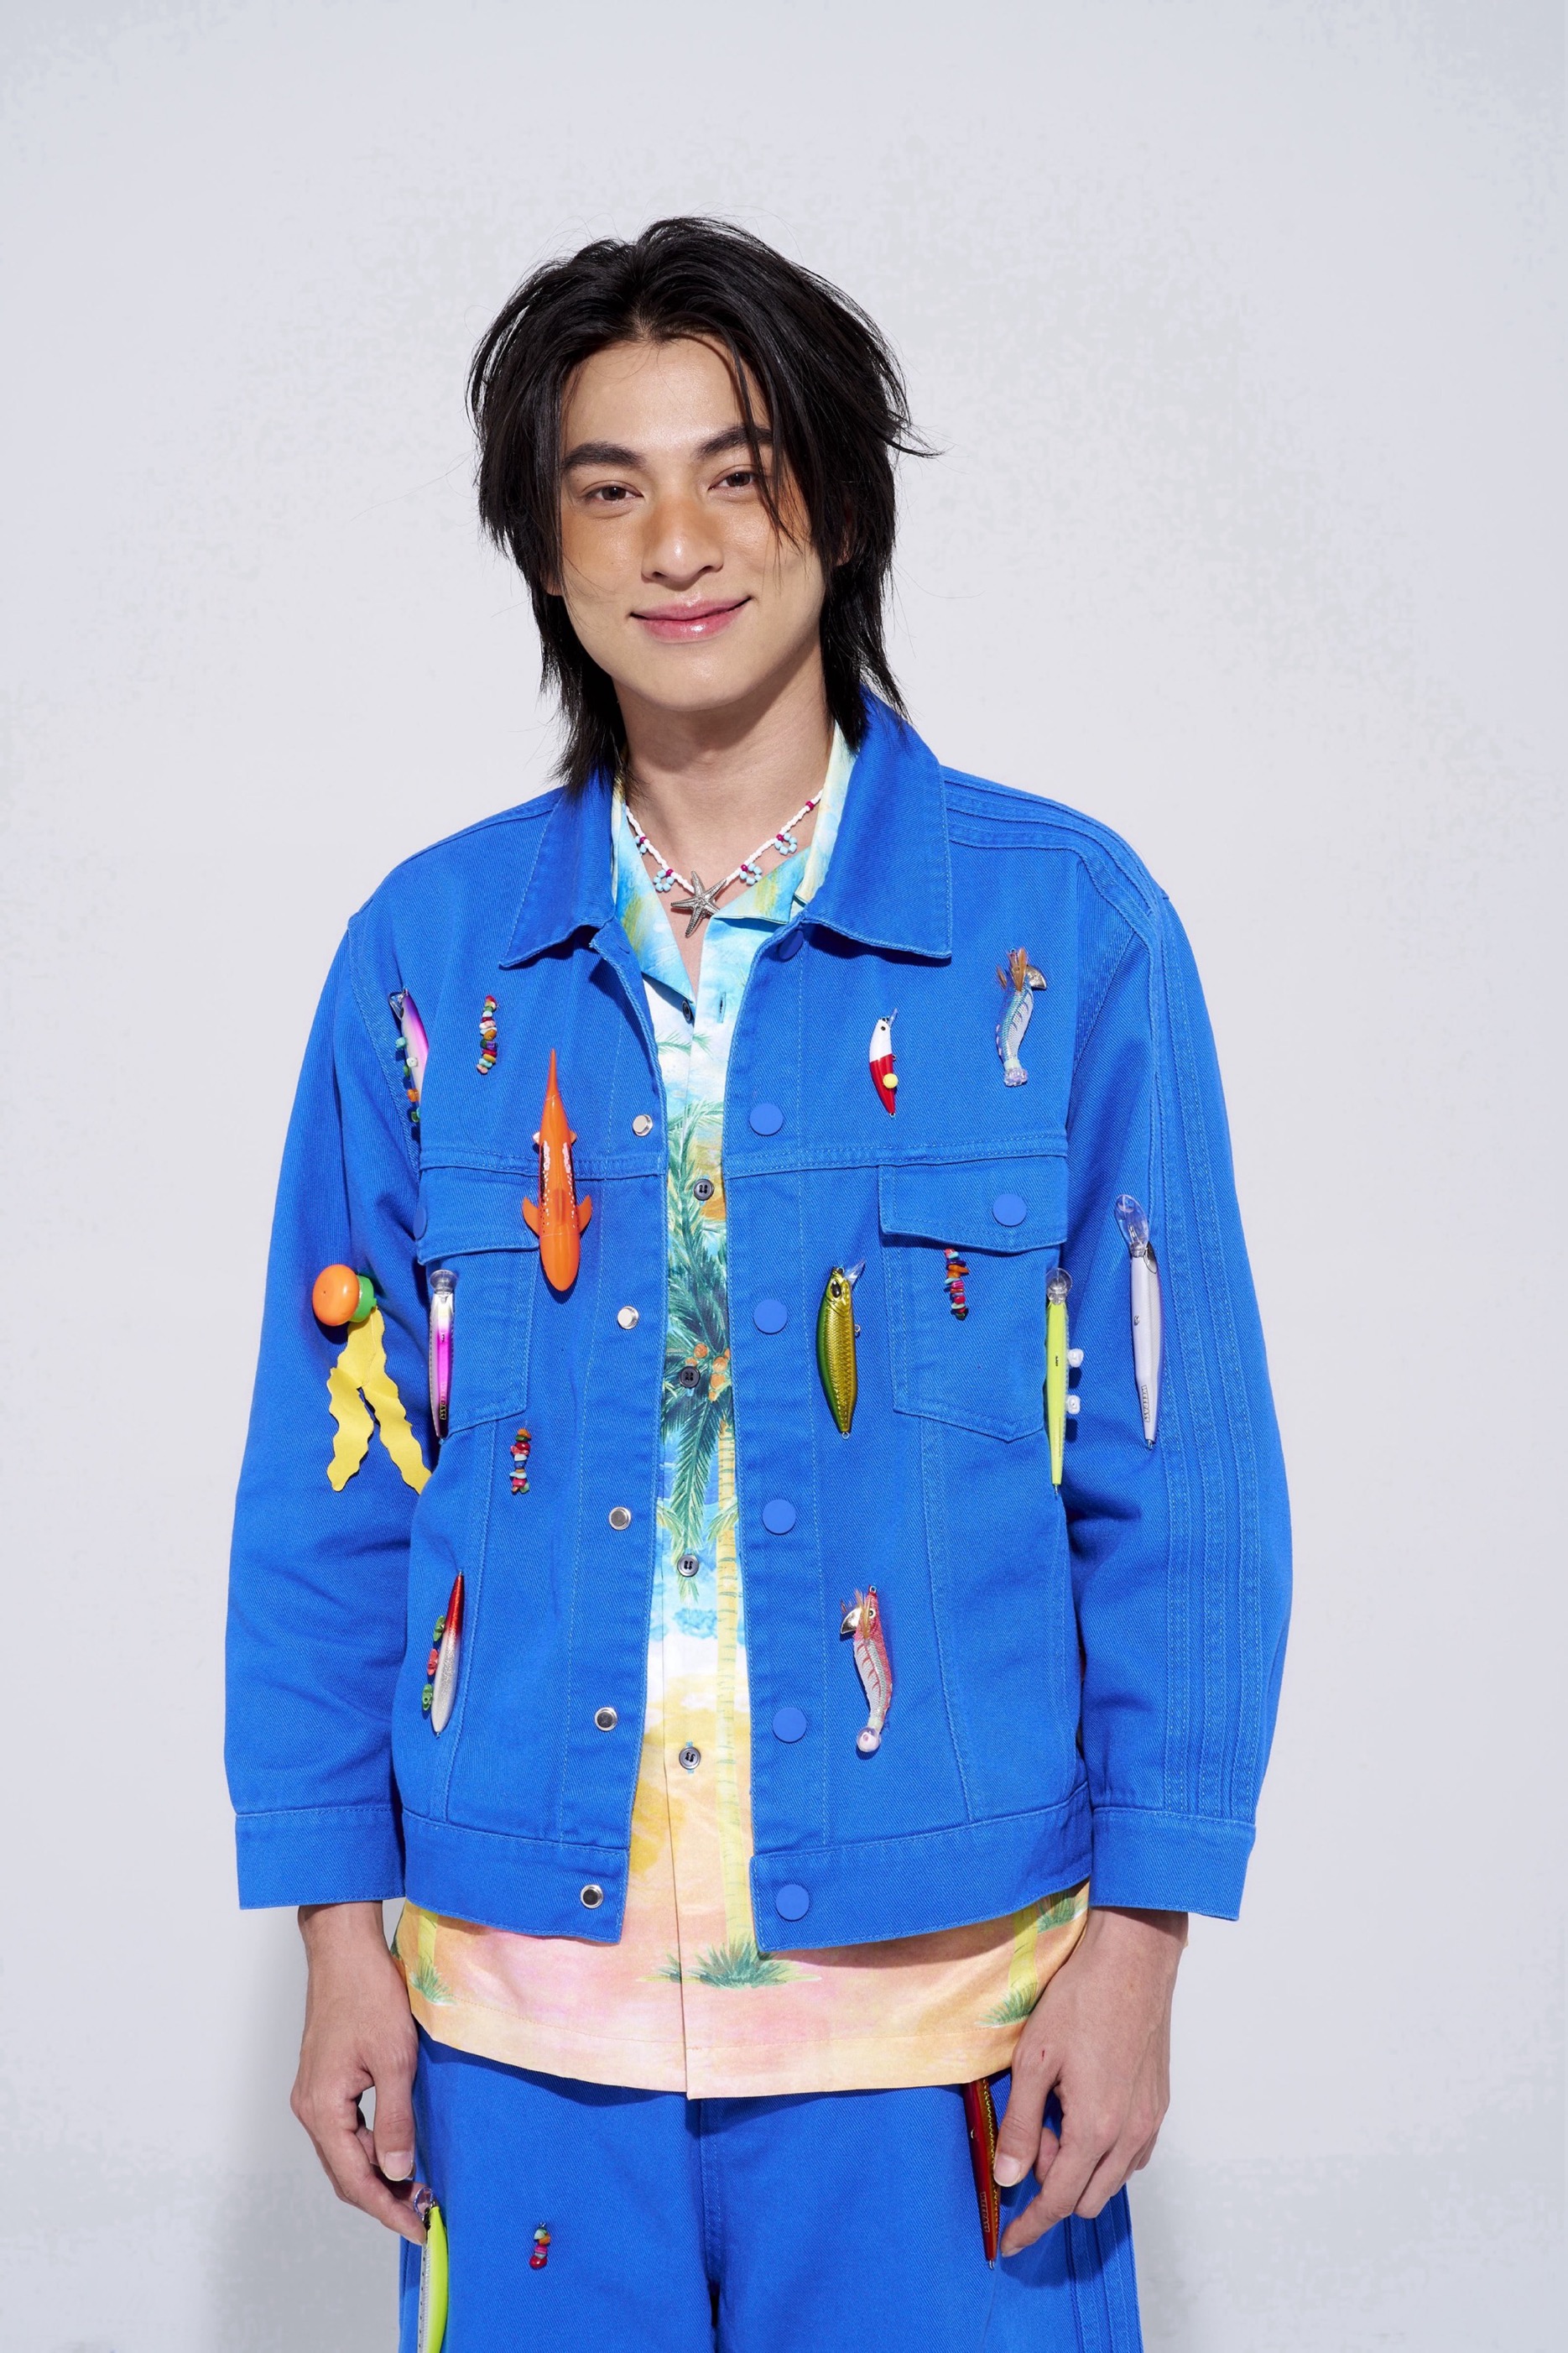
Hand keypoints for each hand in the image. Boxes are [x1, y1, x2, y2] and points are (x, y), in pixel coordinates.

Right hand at [292, 1901, 424, 2243]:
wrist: (344, 1949)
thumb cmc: (367, 1993)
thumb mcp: (395, 2059)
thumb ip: (395, 2121)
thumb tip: (398, 2170)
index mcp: (322, 2108)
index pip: (354, 2179)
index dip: (387, 2209)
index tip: (419, 2228)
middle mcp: (309, 2107)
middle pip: (345, 2173)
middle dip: (383, 2198)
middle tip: (423, 2214)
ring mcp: (314, 2095)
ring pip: (344, 2154)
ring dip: (377, 2175)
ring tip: (416, 2190)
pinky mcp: (324, 2081)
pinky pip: (345, 2132)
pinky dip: (369, 2150)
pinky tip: (395, 2152)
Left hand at [994, 1905, 1186, 2255]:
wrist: (1133, 1961)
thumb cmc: (1080, 2001)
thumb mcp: (1032, 2059)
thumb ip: (1018, 2123)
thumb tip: (1007, 2177)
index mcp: (1095, 2128)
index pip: (1059, 2201)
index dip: (1030, 2225)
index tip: (1009, 2242)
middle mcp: (1130, 2134)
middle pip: (1087, 2198)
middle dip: (1052, 2184)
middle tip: (1029, 2133)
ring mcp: (1150, 2120)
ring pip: (1112, 2179)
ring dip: (1079, 2167)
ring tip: (1054, 2113)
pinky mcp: (1159, 2104)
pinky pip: (1132, 2154)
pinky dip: (1104, 2151)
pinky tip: (1083, 2110)